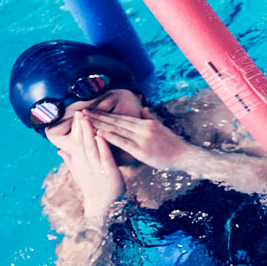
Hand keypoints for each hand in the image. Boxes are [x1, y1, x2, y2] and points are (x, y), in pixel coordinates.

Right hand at [59, 114, 124, 219]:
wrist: (102, 206)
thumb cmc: (93, 188)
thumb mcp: (80, 174)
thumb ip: (71, 161)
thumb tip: (59, 150)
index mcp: (81, 163)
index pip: (77, 142)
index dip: (76, 129)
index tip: (76, 115)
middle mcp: (86, 164)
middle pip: (82, 143)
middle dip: (80, 127)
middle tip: (79, 112)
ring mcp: (97, 168)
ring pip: (91, 147)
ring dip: (89, 133)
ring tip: (87, 119)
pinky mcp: (109, 172)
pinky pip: (104, 157)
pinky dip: (102, 146)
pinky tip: (101, 135)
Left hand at [86, 109, 200, 171]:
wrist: (185, 156)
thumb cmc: (173, 145)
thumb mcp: (162, 128)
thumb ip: (150, 118)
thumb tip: (144, 109)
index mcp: (145, 123)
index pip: (120, 116)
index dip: (105, 113)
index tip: (91, 109)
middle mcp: (142, 128)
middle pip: (115, 120)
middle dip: (97, 116)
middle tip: (81, 112)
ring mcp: (142, 138)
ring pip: (117, 129)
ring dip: (100, 124)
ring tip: (86, 121)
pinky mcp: (143, 150)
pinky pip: (124, 142)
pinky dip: (111, 138)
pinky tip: (100, 134)